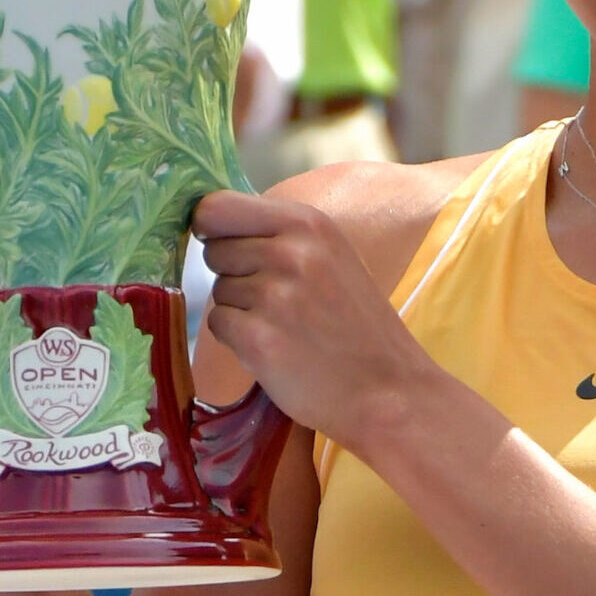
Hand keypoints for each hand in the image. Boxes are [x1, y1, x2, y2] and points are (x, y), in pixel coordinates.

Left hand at [194, 190, 432, 443]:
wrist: (388, 389)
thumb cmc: (356, 322)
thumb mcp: (331, 255)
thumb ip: (279, 234)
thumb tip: (207, 219)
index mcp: (309, 223)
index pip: (217, 206)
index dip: (212, 227)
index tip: (223, 243)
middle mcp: (290, 252)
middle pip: (215, 250)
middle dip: (233, 273)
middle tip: (277, 298)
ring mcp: (274, 296)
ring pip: (218, 290)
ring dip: (241, 309)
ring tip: (285, 325)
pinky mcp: (259, 339)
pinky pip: (218, 325)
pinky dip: (238, 339)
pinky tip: (277, 347)